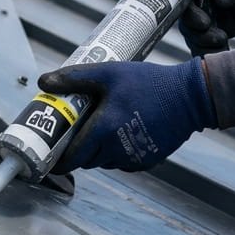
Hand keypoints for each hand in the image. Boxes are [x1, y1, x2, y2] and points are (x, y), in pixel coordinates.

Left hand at [36, 59, 216, 173]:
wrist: (191, 97)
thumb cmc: (149, 82)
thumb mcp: (109, 72)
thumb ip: (74, 78)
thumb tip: (43, 82)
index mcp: (103, 130)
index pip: (72, 158)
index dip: (59, 160)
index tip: (51, 155)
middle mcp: (116, 150)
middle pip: (87, 160)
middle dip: (79, 150)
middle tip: (77, 132)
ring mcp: (133, 158)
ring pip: (104, 162)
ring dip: (98, 151)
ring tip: (102, 128)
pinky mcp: (147, 161)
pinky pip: (123, 162)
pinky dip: (117, 152)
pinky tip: (122, 132)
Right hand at [178, 0, 234, 53]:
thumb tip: (221, 1)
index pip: (183, 1)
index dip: (190, 14)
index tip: (204, 22)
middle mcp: (194, 7)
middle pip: (186, 24)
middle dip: (198, 34)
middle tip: (219, 37)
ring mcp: (199, 24)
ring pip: (193, 40)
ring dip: (207, 45)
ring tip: (225, 42)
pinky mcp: (208, 38)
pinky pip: (202, 50)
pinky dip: (210, 54)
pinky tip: (223, 52)